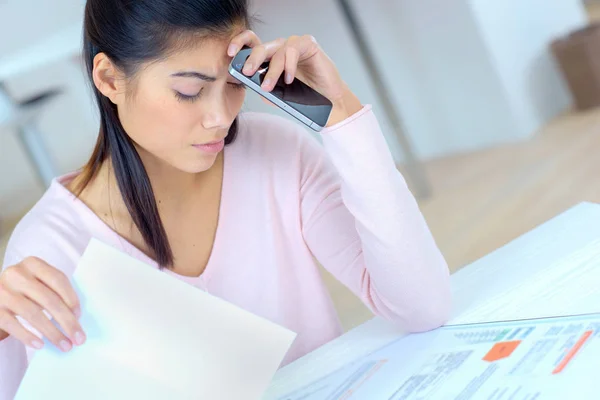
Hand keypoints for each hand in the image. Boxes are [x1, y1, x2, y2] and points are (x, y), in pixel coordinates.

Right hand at [0, 257, 84, 350]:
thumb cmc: (24, 291)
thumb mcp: (39, 284)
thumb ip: (55, 293)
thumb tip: (76, 318)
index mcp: (33, 264)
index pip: (58, 279)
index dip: (71, 299)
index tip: (80, 317)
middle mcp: (16, 274)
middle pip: (48, 299)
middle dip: (67, 321)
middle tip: (78, 338)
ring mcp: (2, 291)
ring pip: (33, 314)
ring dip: (52, 332)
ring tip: (64, 345)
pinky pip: (13, 324)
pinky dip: (28, 336)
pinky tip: (40, 345)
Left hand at [227, 31, 362, 125]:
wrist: (328, 103)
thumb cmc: (304, 97)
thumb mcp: (279, 95)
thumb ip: (265, 88)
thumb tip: (250, 84)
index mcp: (270, 58)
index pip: (251, 44)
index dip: (239, 44)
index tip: (229, 54)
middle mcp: (281, 49)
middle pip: (261, 46)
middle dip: (252, 59)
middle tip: (247, 72)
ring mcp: (295, 45)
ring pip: (277, 51)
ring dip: (271, 70)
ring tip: (269, 87)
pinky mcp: (308, 45)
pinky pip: (293, 49)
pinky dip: (289, 65)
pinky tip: (290, 79)